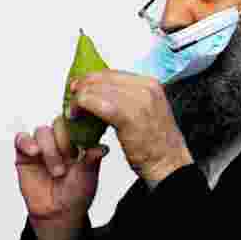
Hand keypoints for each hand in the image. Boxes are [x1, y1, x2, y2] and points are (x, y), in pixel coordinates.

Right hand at [14, 117, 109, 239]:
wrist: (57, 214)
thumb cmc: (75, 194)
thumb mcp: (88, 178)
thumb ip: (92, 161)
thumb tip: (102, 148)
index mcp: (78, 141)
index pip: (77, 124)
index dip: (79, 130)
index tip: (82, 143)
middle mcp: (60, 139)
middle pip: (59, 124)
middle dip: (64, 140)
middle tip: (69, 158)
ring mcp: (42, 145)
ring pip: (42, 132)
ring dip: (49, 149)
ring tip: (57, 171)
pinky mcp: (25, 153)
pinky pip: (22, 139)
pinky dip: (27, 143)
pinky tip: (34, 152)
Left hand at [69, 70, 192, 183]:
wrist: (169, 166)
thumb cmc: (157, 146)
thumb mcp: (146, 112)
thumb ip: (127, 99)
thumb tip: (101, 92)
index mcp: (150, 84)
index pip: (111, 73)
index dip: (90, 79)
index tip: (78, 88)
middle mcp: (145, 88)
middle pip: (101, 78)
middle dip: (82, 87)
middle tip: (71, 99)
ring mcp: (138, 100)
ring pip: (94, 89)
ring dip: (78, 99)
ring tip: (73, 111)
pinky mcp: (128, 115)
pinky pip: (94, 103)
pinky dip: (80, 107)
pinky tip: (75, 117)